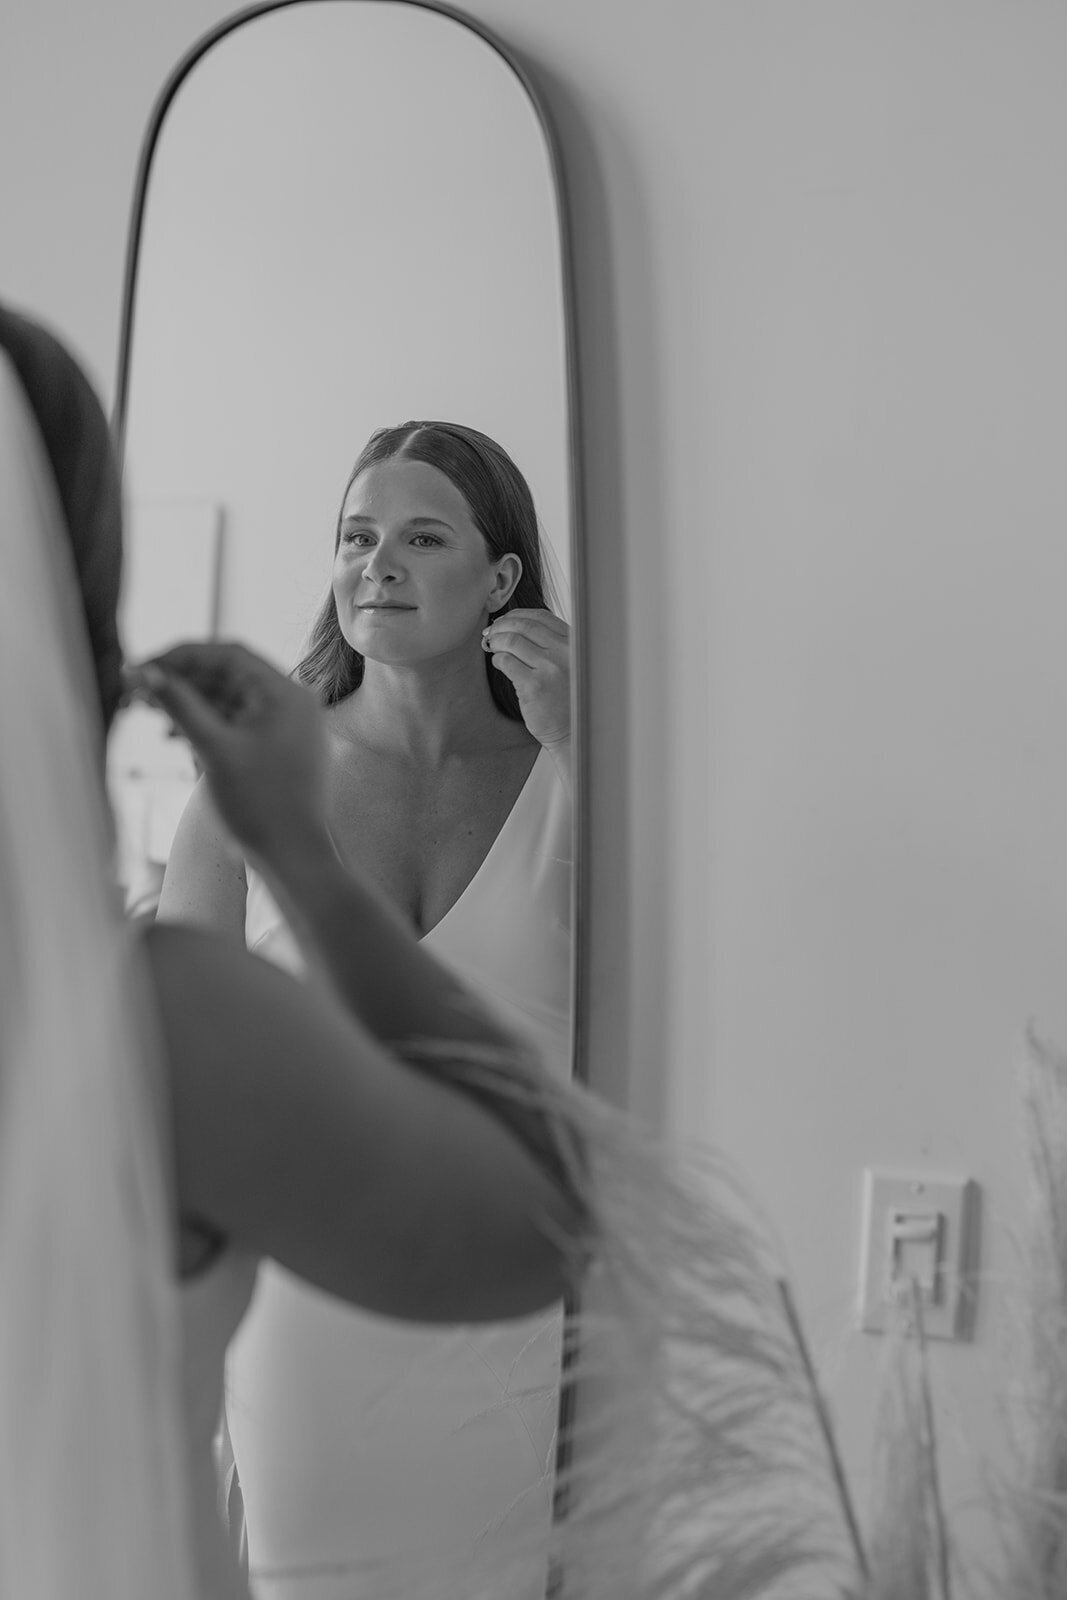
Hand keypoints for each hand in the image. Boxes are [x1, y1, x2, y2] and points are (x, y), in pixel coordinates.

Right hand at [128, 641, 328, 861]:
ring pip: (231, 701)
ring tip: (148, 711)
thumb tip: (145, 672)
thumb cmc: (260, 806)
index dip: (181, 656)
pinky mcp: (280, 748)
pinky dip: (208, 724)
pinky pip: (239, 723)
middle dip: (181, 681)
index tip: (143, 666)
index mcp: (286, 694)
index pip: (228, 655)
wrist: (293, 857)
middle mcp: (293, 703)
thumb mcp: (214, 750)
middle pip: (228, 676)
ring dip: (191, 703)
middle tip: (137, 689)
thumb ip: (181, 706)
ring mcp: (288, 726)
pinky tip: (174, 733)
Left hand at [482, 609, 569, 750]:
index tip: (504, 620)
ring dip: (495, 641)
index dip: (517, 615)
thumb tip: (514, 624)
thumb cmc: (567, 699)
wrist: (572, 731)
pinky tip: (499, 663)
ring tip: (491, 646)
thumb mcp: (570, 664)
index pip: (541, 617)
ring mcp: (549, 669)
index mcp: (573, 644)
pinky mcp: (533, 687)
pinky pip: (506, 662)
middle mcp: (564, 653)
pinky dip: (497, 659)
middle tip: (490, 633)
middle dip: (501, 626)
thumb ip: (553, 644)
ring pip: (511, 641)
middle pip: (523, 626)